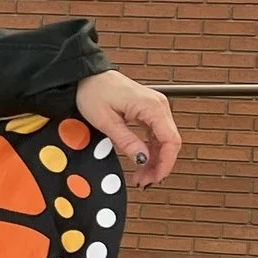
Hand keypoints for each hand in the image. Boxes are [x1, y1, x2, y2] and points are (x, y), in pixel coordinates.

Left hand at [74, 68, 180, 186]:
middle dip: (159, 165)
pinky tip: (141, 161)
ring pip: (164, 140)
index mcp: (152, 106)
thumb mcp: (106, 121)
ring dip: (155, 159)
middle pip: (170, 142)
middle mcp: (158, 105)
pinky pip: (155, 134)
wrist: (86, 76)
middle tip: (144, 181)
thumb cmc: (93, 92)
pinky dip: (150, 149)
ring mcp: (155, 107)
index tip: (155, 178)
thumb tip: (143, 159)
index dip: (165, 163)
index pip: (170, 140)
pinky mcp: (148, 110)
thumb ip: (126, 141)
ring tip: (141, 176)